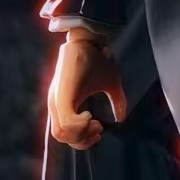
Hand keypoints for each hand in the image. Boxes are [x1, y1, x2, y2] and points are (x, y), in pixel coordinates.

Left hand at [47, 31, 126, 149]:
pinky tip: (89, 115)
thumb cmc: (98, 59)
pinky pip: (65, 122)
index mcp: (66, 103)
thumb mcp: (110, 83)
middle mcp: (58, 104)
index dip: (82, 139)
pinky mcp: (62, 95)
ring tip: (95, 121)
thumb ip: (117, 101)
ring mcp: (58, 100)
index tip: (99, 130)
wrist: (90, 39)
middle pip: (62, 137)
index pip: (65, 134)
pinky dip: (78, 125)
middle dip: (82, 139)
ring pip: (61, 133)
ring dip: (81, 133)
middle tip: (98, 129)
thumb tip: (122, 118)